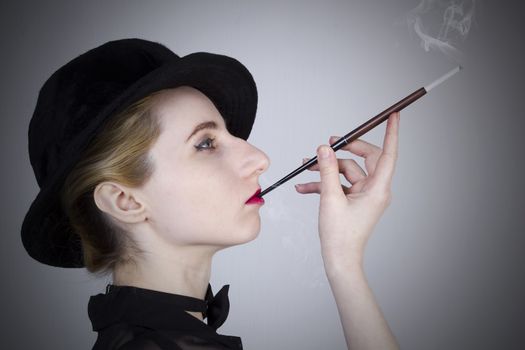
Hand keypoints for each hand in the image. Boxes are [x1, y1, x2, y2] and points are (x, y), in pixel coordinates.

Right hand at [295, 112, 399, 269]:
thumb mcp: (330, 198)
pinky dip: (323, 183)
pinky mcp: (353, 200)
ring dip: (325, 170)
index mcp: (377, 189)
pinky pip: (339, 184)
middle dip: (342, 151)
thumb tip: (324, 149)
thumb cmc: (341, 236)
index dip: (391, 133)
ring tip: (305, 168)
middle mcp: (374, 190)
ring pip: (345, 172)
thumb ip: (327, 170)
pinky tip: (304, 187)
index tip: (393, 116)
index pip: (387, 154)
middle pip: (362, 160)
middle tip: (327, 144)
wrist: (339, 259)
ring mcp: (363, 195)